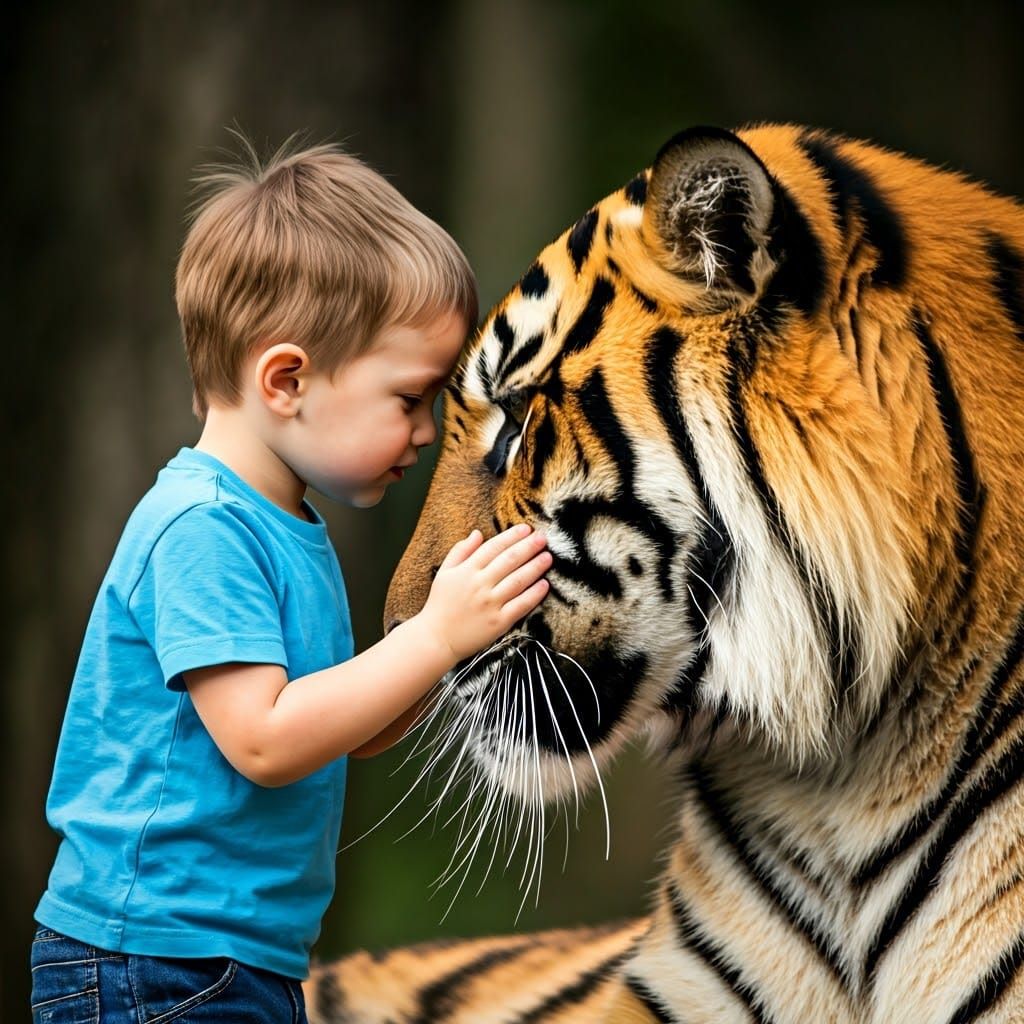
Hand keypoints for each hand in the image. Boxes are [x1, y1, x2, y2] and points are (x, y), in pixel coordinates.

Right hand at [418, 524, 550, 661]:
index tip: (526, 529)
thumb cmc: (440, 604)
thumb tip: (477, 533)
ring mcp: (490, 604)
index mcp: (466, 570)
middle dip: (528, 547)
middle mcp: (479, 585)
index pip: (493, 547)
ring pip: (518, 580)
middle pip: (509, 560)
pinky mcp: (499, 622)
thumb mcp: (444, 573)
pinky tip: (545, 584)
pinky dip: (534, 594)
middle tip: (543, 538)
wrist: (436, 639)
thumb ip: (460, 551)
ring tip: (547, 557)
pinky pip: (521, 605)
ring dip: (535, 567)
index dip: (511, 536)